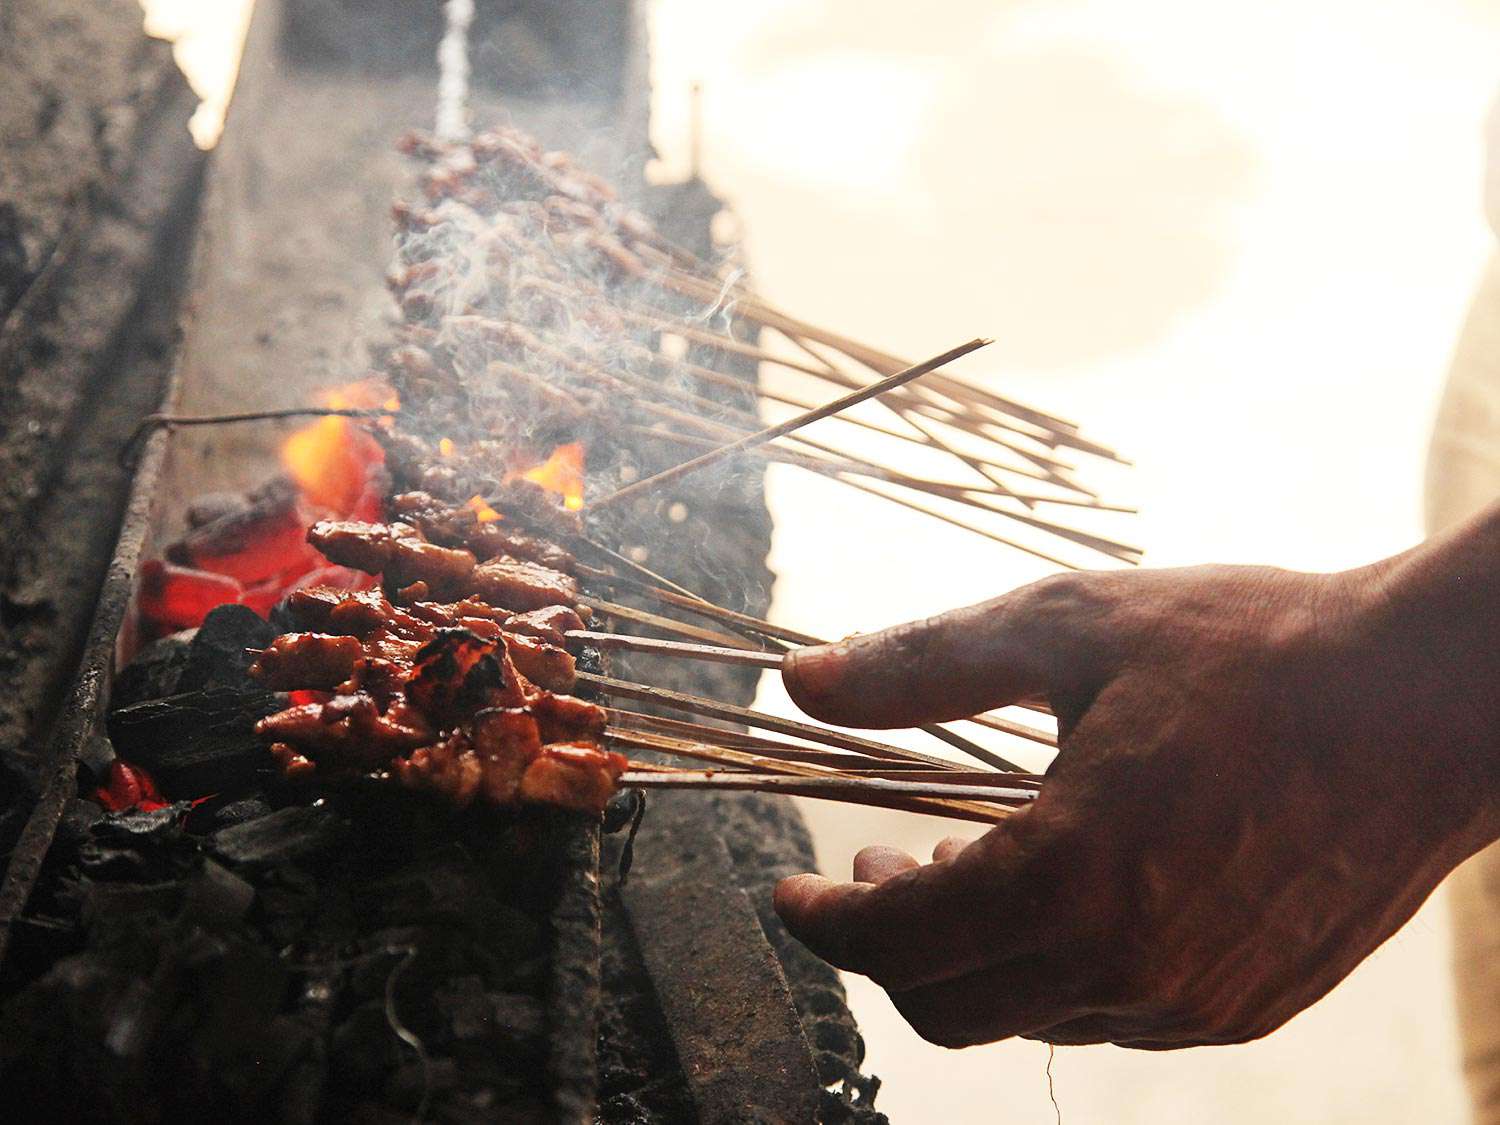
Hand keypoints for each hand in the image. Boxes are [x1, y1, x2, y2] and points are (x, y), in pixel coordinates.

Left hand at [774, 514, 1499, 1048]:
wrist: (1431, 699)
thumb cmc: (1252, 649)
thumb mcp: (1068, 626)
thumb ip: (920, 666)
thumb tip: (799, 681)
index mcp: (1072, 878)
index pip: (895, 941)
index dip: (824, 919)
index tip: (794, 887)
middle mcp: (1130, 967)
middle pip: (946, 1006)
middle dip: (886, 943)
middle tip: (878, 863)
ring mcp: (1194, 1003)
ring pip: (1027, 1017)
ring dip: (971, 953)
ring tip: (970, 861)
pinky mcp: (1247, 1007)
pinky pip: (1107, 1018)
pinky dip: (1052, 968)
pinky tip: (1068, 890)